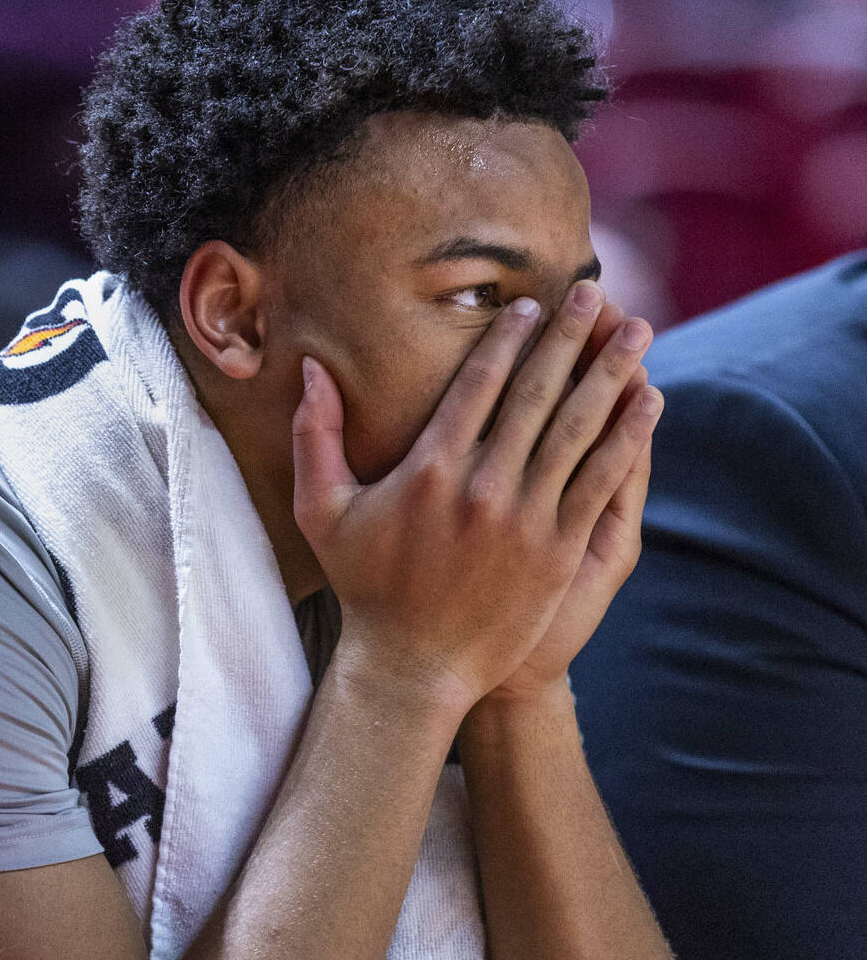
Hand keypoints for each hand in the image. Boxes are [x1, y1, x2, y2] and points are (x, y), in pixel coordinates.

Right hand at [291, 283, 660, 717]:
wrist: (413, 668)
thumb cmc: (365, 587)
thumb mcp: (322, 510)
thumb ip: (314, 435)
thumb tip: (310, 368)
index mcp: (430, 467)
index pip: (479, 384)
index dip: (509, 338)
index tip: (532, 305)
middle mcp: (483, 484)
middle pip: (537, 392)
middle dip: (570, 335)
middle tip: (595, 291)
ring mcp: (527, 518)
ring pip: (578, 428)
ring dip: (611, 373)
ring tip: (638, 330)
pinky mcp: (558, 550)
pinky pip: (600, 480)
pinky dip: (627, 438)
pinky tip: (648, 402)